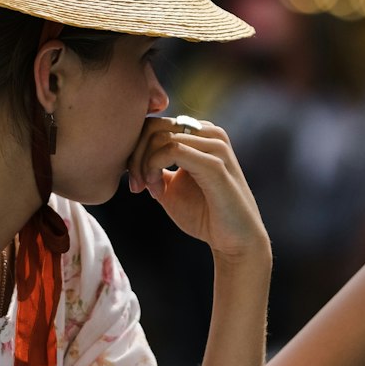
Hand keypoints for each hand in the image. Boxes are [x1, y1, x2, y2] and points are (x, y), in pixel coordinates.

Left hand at [126, 116, 268, 261]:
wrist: (234, 241)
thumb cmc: (204, 215)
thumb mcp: (171, 188)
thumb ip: (153, 168)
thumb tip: (130, 157)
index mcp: (201, 135)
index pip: (155, 124)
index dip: (135, 149)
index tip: (135, 180)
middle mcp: (210, 133)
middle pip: (154, 126)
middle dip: (135, 155)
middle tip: (135, 185)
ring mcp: (215, 146)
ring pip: (160, 136)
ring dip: (143, 164)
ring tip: (145, 188)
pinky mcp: (215, 164)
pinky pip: (172, 150)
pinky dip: (153, 167)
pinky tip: (155, 189)